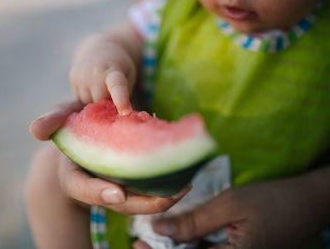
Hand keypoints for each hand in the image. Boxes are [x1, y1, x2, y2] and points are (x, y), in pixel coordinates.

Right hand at [30, 102, 189, 214]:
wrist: (89, 134)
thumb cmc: (76, 125)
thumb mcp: (62, 120)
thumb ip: (52, 122)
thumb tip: (34, 129)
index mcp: (76, 178)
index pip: (84, 190)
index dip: (99, 194)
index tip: (117, 195)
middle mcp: (98, 187)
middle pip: (121, 203)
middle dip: (145, 204)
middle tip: (171, 196)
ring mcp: (117, 187)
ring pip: (140, 200)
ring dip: (163, 197)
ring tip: (185, 186)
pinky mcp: (133, 182)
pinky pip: (149, 187)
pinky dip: (166, 182)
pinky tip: (184, 174)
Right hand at [70, 22, 140, 115]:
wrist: (100, 48)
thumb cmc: (119, 67)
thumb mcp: (128, 76)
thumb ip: (124, 94)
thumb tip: (120, 115)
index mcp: (114, 71)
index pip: (117, 86)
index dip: (121, 100)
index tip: (125, 112)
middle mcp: (95, 72)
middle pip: (100, 102)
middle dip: (106, 104)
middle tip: (111, 94)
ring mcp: (82, 75)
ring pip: (88, 103)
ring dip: (95, 101)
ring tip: (100, 87)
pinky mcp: (73, 78)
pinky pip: (80, 99)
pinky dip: (87, 97)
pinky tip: (92, 86)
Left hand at [134, 168, 329, 248]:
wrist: (307, 203)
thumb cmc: (272, 200)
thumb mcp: (231, 205)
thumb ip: (195, 221)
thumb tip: (159, 228)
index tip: (137, 243)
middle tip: (143, 238)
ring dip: (177, 248)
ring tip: (157, 234)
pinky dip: (192, 245)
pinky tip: (180, 234)